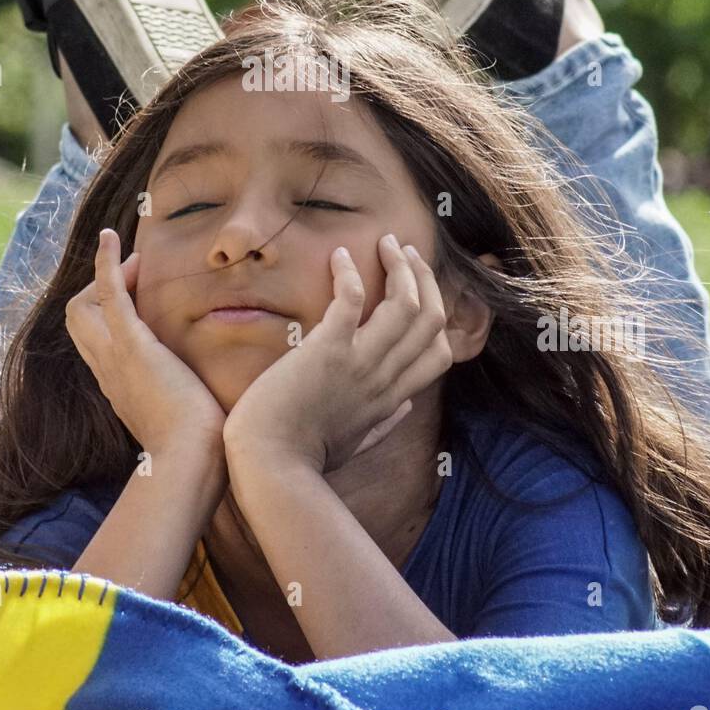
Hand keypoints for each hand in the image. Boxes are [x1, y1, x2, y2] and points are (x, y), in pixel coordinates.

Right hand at [65, 228, 226, 451]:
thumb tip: (206, 412)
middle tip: (139, 277)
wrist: (191, 463)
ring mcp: (115, 355)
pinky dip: (106, 262)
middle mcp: (107, 370)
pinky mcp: (132, 343)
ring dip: (107, 276)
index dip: (109, 316)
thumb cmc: (198, 452)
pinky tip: (109, 237)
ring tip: (137, 260)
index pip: (95, 344)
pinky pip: (108, 293)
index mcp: (119, 387)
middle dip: (100, 291)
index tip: (142, 302)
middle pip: (78, 321)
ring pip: (83, 306)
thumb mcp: (182, 424)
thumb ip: (183, 409)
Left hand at [222, 234, 453, 474]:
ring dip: (399, 267)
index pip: (440, 353)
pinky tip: (339, 256)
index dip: (437, 315)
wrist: (269, 466)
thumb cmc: (303, 459)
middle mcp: (384, 379)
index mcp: (391, 400)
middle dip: (424, 278)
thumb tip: (403, 409)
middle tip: (405, 252)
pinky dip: (349, 273)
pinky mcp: (327, 351)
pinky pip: (351, 300)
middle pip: (430, 318)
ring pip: (404, 304)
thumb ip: (383, 426)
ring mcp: (359, 364)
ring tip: (385, 243)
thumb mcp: (353, 445)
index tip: (420, 290)